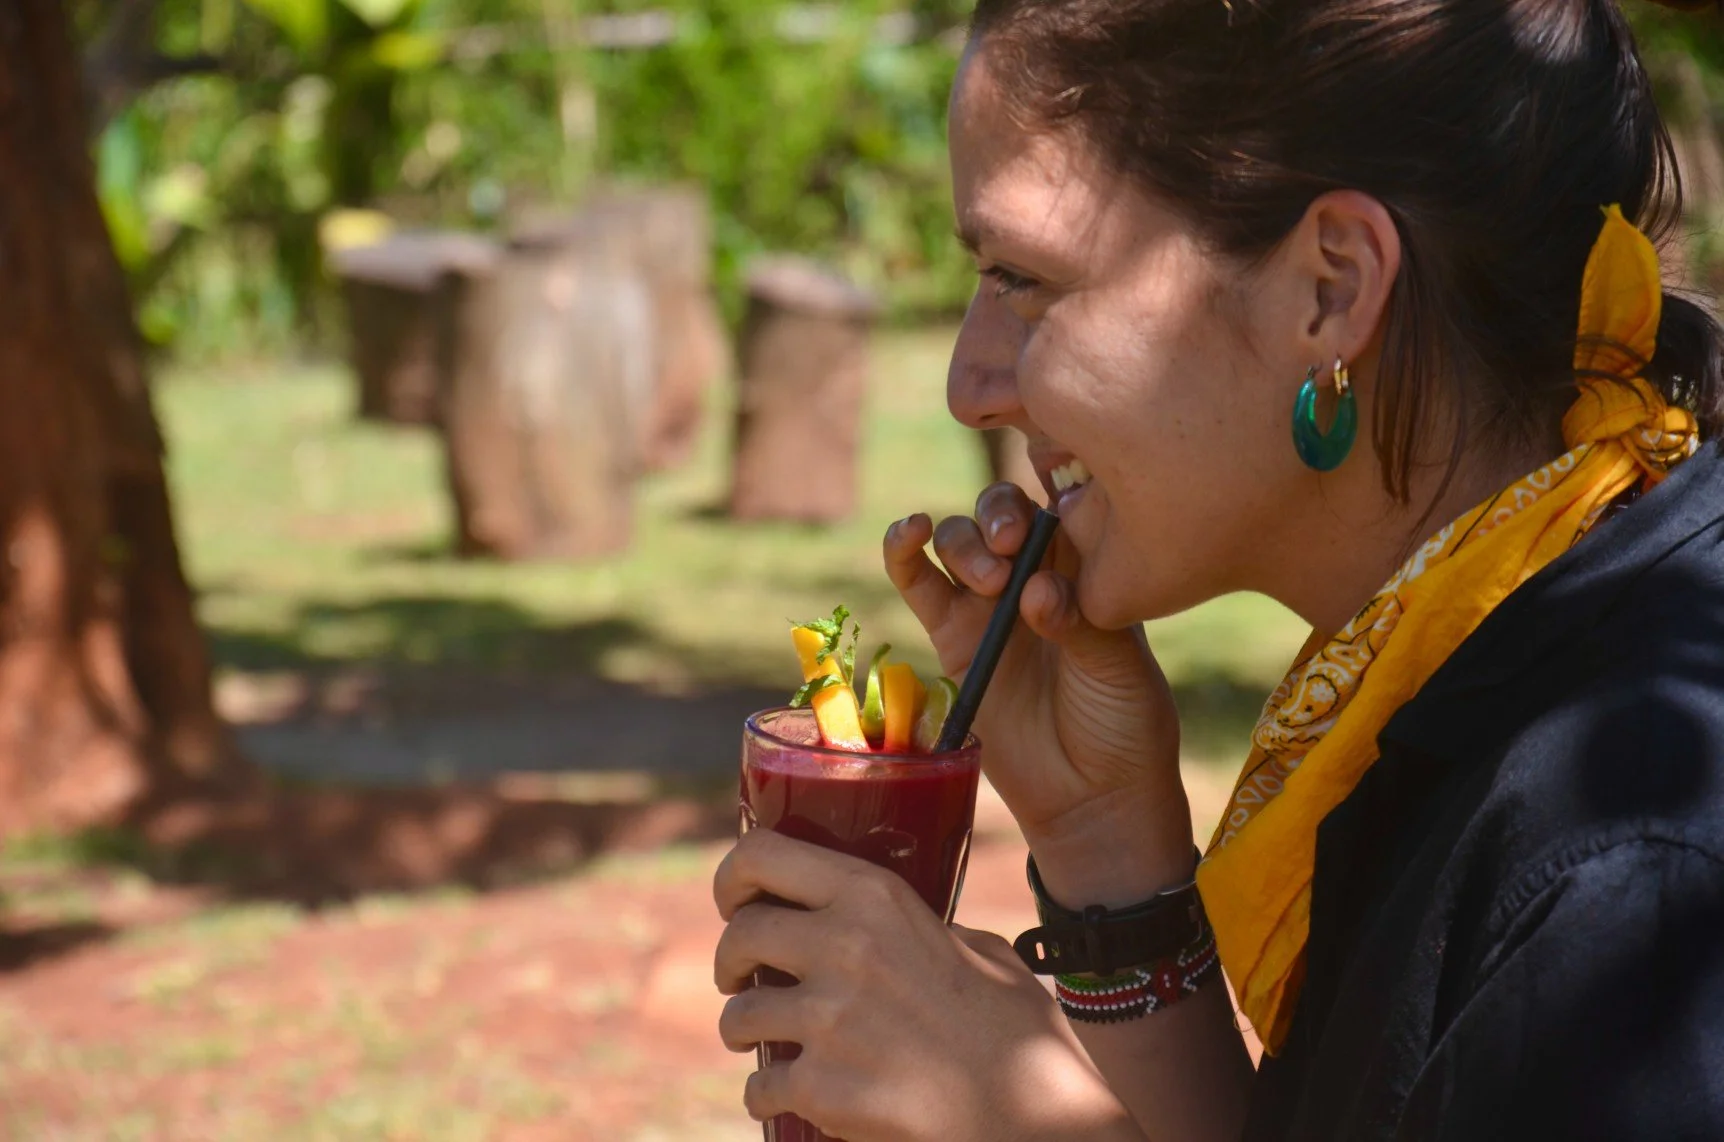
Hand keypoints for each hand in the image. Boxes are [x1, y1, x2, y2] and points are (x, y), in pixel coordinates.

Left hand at [713, 829, 1137, 1141]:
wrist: (1035, 1114)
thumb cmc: (1017, 1033)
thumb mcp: (977, 949)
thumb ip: (926, 931)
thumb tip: (897, 932)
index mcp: (876, 896)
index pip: (761, 857)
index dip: (732, 878)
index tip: (734, 900)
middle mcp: (844, 946)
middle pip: (739, 936)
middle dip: (732, 962)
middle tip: (745, 980)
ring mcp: (830, 1019)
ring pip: (739, 1017)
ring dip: (746, 1032)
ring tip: (770, 1042)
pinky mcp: (823, 1088)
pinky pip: (759, 1087)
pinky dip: (768, 1096)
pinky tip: (793, 1095)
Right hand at [885, 485, 1190, 887]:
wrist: (1091, 794)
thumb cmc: (1122, 725)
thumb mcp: (1119, 669)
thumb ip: (1079, 622)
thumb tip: (1035, 591)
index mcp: (1084, 569)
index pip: (1055, 506)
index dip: (1043, 500)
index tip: (1042, 526)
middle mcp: (1032, 575)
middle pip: (1000, 513)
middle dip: (998, 516)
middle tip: (1010, 550)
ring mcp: (987, 604)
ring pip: (958, 540)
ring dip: (965, 544)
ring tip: (990, 583)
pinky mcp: (949, 636)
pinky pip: (917, 581)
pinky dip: (904, 551)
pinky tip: (908, 532)